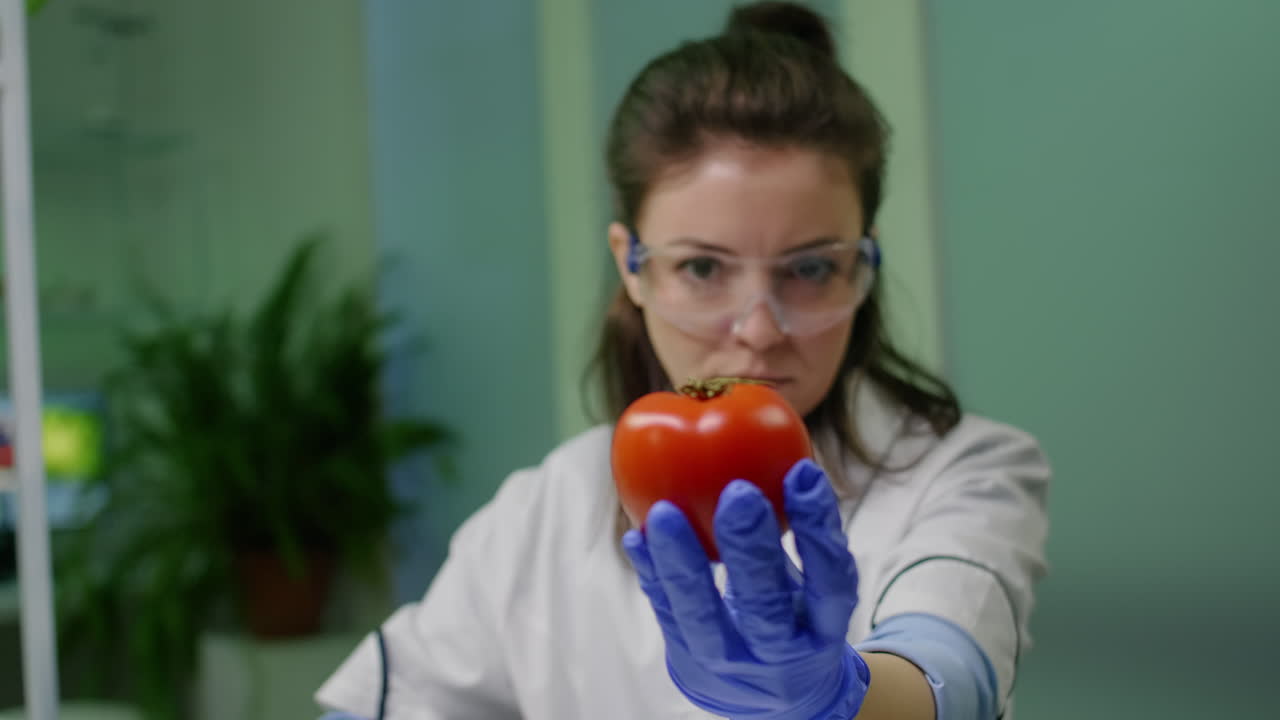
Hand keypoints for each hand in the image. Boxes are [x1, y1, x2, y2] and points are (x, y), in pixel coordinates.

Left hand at [622, 459, 869, 719]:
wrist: (772, 697)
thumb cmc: (795, 611)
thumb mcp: (816, 582)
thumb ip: (806, 529)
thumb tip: (784, 446)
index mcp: (825, 625)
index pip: (830, 578)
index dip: (820, 526)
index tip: (804, 470)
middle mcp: (782, 652)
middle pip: (766, 605)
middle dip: (751, 548)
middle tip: (737, 490)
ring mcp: (732, 663)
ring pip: (704, 617)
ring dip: (682, 563)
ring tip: (664, 512)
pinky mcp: (689, 662)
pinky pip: (666, 616)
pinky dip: (652, 575)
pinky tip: (638, 535)